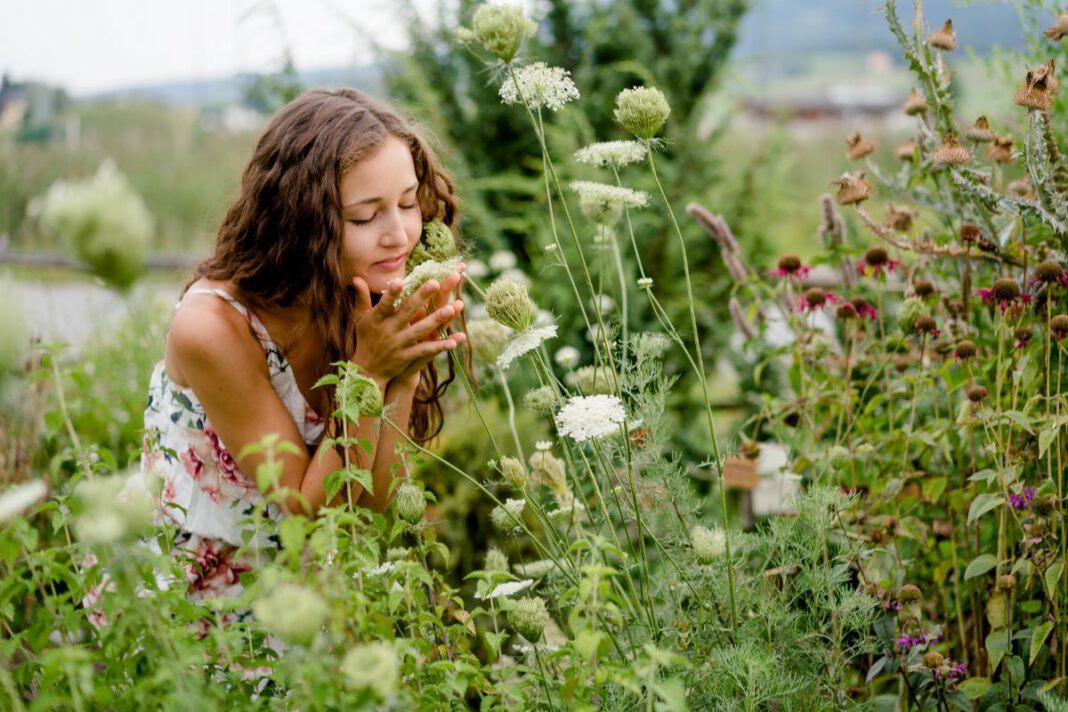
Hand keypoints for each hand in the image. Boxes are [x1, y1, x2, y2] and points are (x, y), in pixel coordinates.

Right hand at [350, 267, 466, 383]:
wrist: (367, 370)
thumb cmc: (366, 338)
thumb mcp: (360, 318)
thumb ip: (361, 298)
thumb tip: (356, 278)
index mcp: (376, 319)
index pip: (384, 304)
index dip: (391, 294)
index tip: (399, 281)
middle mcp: (388, 331)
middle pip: (407, 312)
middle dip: (422, 297)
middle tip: (436, 282)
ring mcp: (399, 344)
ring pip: (420, 330)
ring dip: (437, 319)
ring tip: (452, 308)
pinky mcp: (407, 357)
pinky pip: (425, 350)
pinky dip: (439, 347)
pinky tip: (454, 341)